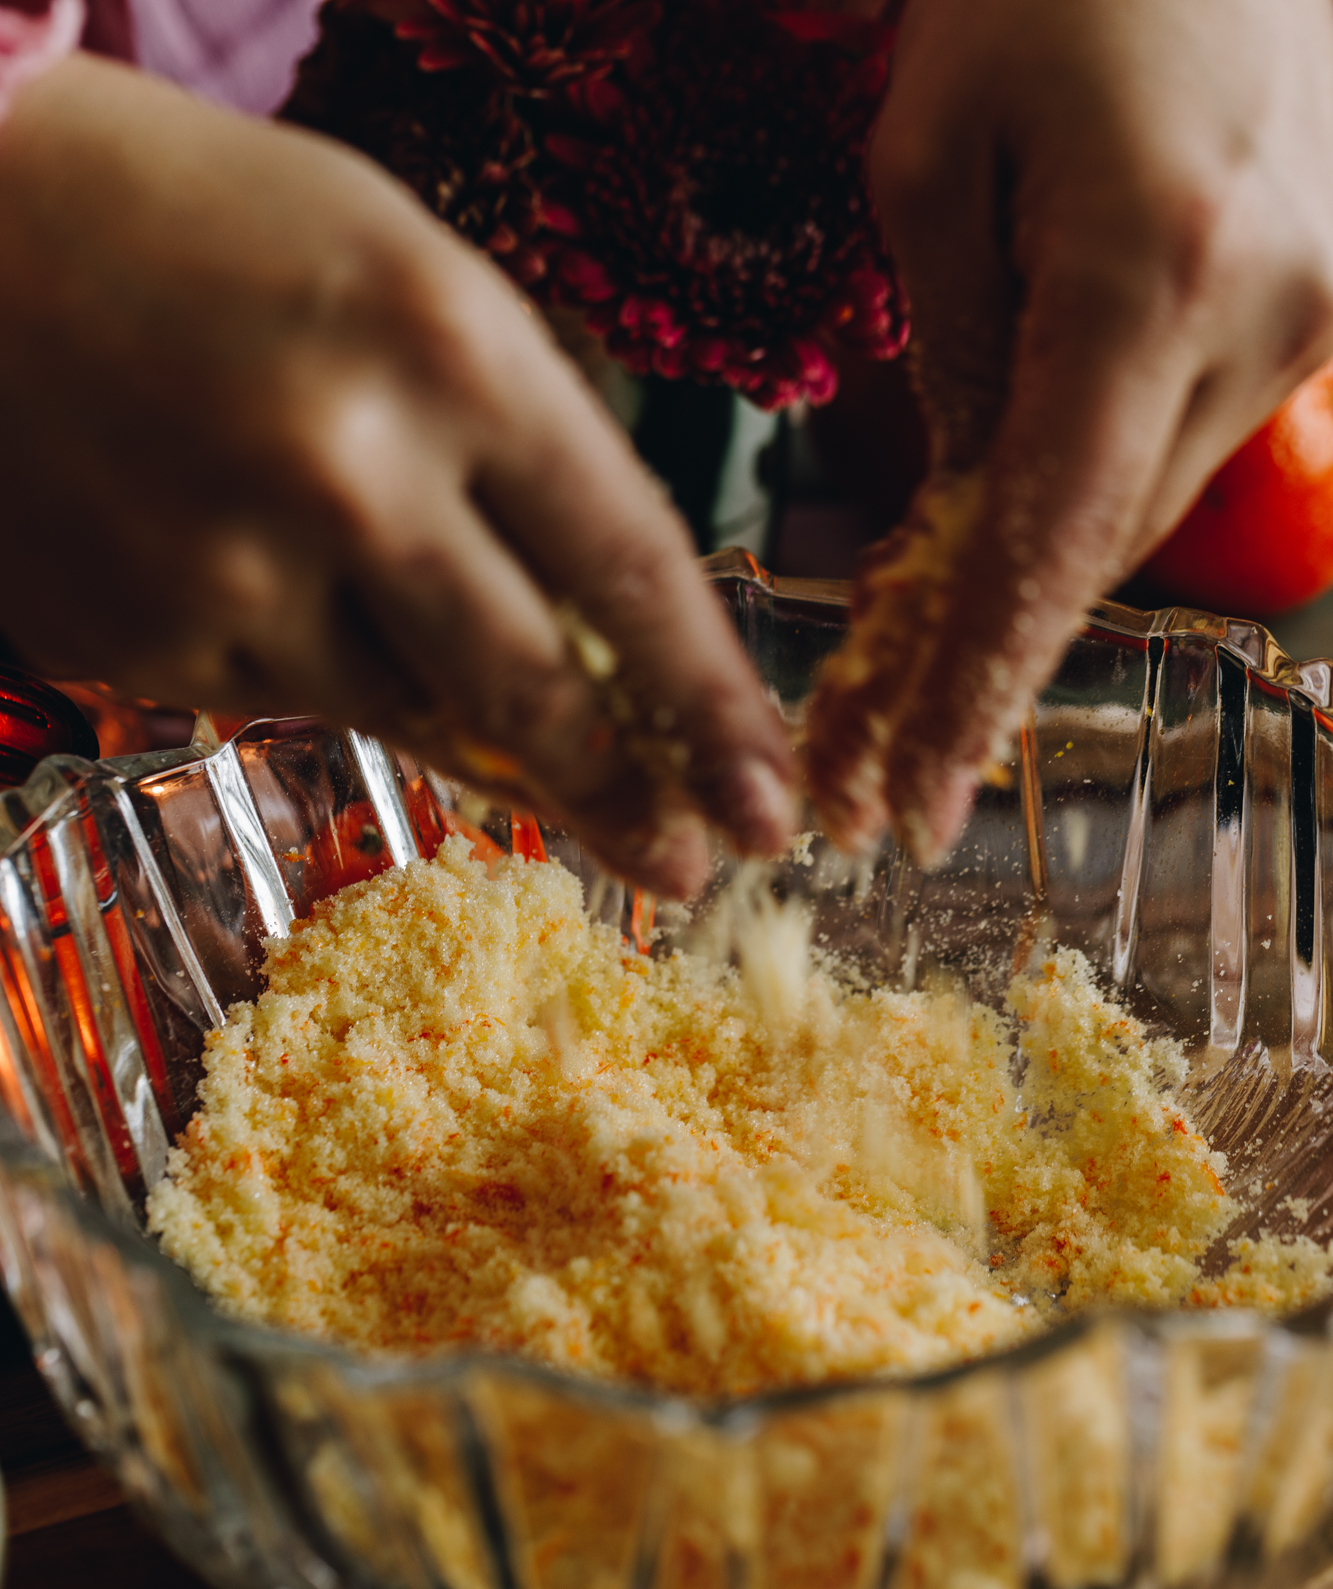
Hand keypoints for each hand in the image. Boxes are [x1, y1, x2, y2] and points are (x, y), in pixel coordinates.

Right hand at [0, 55, 793, 896]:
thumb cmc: (216, 233)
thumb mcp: (406, 280)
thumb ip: (514, 448)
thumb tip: (603, 633)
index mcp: (449, 350)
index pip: (632, 571)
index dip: (715, 707)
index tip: (770, 796)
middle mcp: (350, 474)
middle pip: (536, 693)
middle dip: (626, 796)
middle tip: (688, 865)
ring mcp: (236, 572)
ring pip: (414, 714)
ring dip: (472, 729)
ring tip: (495, 715)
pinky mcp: (147, 641)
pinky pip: (288, 696)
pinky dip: (315, 663)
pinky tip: (265, 572)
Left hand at [867, 0, 1332, 858]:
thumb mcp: (937, 149)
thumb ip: (947, 347)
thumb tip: (962, 499)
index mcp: (1153, 274)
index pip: (1051, 545)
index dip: (977, 690)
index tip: (914, 803)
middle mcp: (1262, 319)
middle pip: (1100, 550)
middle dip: (978, 663)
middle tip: (862, 758)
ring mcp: (1312, 313)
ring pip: (1141, 505)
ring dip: (1028, 580)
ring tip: (903, 658)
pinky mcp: (1318, 300)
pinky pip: (1178, 437)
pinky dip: (1085, 494)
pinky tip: (1000, 522)